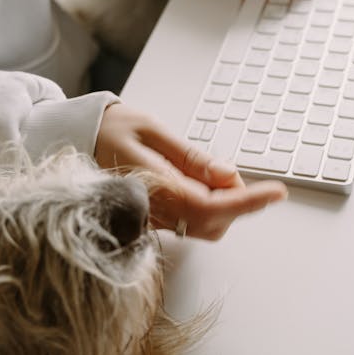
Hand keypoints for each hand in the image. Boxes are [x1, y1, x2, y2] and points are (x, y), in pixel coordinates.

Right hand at [94, 102, 285, 239]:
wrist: (77, 138)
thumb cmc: (113, 128)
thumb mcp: (153, 130)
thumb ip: (191, 158)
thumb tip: (228, 176)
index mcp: (153, 185)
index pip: (211, 205)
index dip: (247, 202)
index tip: (276, 191)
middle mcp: (154, 210)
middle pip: (213, 222)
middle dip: (235, 201)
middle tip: (230, 170)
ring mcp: (153, 219)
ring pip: (204, 226)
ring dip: (222, 205)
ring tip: (211, 173)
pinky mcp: (153, 219)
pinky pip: (190, 222)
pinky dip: (207, 206)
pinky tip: (199, 182)